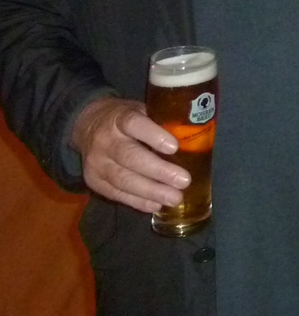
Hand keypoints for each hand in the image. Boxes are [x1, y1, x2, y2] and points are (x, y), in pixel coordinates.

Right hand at [70, 96, 185, 212]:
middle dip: (159, 171)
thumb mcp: (141, 110)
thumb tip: (194, 140)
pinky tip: (156, 205)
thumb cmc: (126, 119)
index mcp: (119, 118)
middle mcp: (105, 140)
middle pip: (130, 157)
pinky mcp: (93, 181)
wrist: (87, 125)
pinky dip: (137, 201)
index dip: (154, 136)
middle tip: (184, 181)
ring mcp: (96, 163)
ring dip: (151, 191)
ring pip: (123, 180)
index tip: (174, 147)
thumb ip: (161, 122)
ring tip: (175, 198)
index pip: (134, 124)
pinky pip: (116, 193)